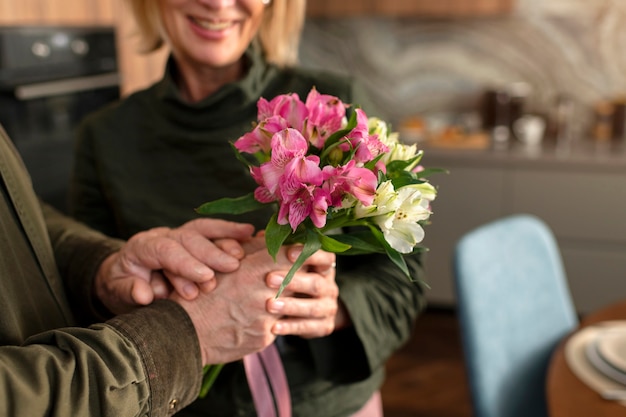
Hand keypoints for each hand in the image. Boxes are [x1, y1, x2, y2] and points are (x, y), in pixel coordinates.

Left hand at [95, 219, 253, 313]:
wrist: (125, 277)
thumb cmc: (124, 286)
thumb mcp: (117, 292)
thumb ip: (128, 291)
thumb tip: (143, 294)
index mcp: (142, 247)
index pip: (165, 249)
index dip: (186, 262)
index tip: (206, 277)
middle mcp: (163, 236)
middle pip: (189, 237)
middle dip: (211, 252)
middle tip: (231, 267)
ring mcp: (180, 235)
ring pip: (204, 230)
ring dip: (225, 241)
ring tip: (241, 257)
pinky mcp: (195, 239)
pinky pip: (214, 231)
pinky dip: (232, 233)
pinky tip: (250, 236)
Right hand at [173, 245, 295, 364]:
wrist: (181, 334)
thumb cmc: (196, 294)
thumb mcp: (217, 263)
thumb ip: (245, 249)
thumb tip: (265, 237)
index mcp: (252, 271)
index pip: (291, 256)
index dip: (299, 253)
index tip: (300, 252)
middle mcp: (263, 294)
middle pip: (297, 279)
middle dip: (297, 275)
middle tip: (299, 271)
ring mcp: (266, 319)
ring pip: (290, 303)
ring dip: (286, 297)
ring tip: (274, 294)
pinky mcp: (264, 338)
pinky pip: (277, 323)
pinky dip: (271, 318)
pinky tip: (257, 315)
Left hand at [266, 247, 349, 337]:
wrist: (304, 311)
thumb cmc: (289, 279)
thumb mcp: (285, 264)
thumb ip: (276, 250)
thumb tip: (259, 234)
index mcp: (324, 267)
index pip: (325, 257)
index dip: (308, 255)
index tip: (288, 254)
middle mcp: (330, 286)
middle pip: (317, 283)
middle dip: (293, 281)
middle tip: (269, 279)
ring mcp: (329, 307)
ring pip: (313, 307)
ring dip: (290, 306)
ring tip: (269, 305)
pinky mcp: (324, 326)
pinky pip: (308, 327)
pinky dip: (291, 327)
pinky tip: (274, 327)